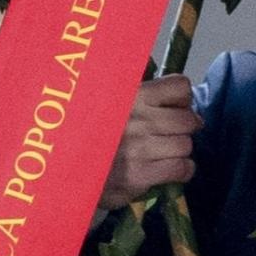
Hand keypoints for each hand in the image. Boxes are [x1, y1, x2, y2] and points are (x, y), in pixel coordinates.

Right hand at [99, 74, 198, 209]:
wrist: (67, 169)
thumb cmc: (91, 133)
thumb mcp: (106, 100)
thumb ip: (134, 88)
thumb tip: (162, 80)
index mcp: (131, 96)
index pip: (179, 87)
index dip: (182, 99)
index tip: (174, 108)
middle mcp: (137, 120)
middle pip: (187, 119)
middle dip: (185, 127)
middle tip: (175, 133)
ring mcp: (138, 149)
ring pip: (185, 145)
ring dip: (181, 150)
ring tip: (168, 152)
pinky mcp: (138, 175)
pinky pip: (180, 168)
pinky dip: (183, 169)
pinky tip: (174, 169)